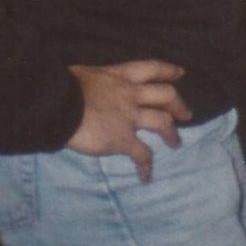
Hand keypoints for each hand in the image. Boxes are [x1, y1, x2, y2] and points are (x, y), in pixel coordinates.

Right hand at [67, 60, 192, 181]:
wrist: (58, 105)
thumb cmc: (64, 86)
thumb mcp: (86, 74)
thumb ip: (98, 81)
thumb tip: (91, 84)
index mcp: (121, 76)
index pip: (151, 69)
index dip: (168, 71)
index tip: (180, 73)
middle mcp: (131, 94)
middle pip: (166, 95)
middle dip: (179, 104)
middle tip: (186, 114)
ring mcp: (130, 117)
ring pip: (163, 122)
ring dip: (172, 133)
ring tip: (177, 143)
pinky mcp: (123, 139)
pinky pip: (142, 154)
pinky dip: (146, 165)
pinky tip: (146, 176)